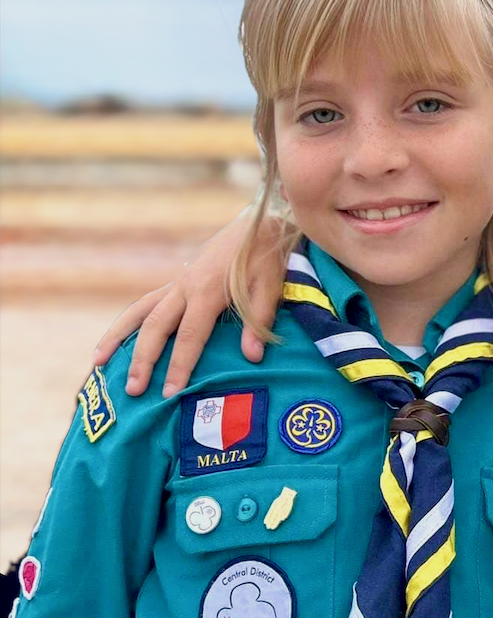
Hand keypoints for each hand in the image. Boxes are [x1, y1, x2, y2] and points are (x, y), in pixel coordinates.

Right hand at [91, 211, 286, 395]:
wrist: (257, 225)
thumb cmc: (266, 257)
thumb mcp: (270, 287)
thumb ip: (258, 322)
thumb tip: (251, 357)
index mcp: (207, 291)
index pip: (189, 336)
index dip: (179, 365)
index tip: (169, 392)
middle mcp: (184, 288)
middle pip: (155, 327)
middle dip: (142, 360)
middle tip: (132, 389)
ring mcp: (177, 284)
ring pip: (140, 312)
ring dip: (117, 337)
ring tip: (97, 362)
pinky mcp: (177, 282)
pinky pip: (146, 304)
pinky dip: (128, 322)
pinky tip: (116, 339)